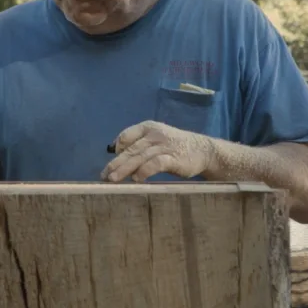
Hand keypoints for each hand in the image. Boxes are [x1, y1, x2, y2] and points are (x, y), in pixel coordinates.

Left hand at [100, 120, 214, 182]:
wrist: (203, 150)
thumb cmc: (175, 147)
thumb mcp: (156, 139)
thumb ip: (139, 144)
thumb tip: (116, 155)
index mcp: (148, 127)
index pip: (126, 136)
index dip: (116, 150)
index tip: (109, 166)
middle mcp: (154, 134)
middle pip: (130, 149)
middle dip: (115, 163)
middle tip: (103, 175)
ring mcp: (164, 145)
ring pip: (139, 157)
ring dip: (124, 169)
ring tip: (113, 180)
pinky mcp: (173, 158)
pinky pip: (155, 164)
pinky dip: (144, 171)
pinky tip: (136, 180)